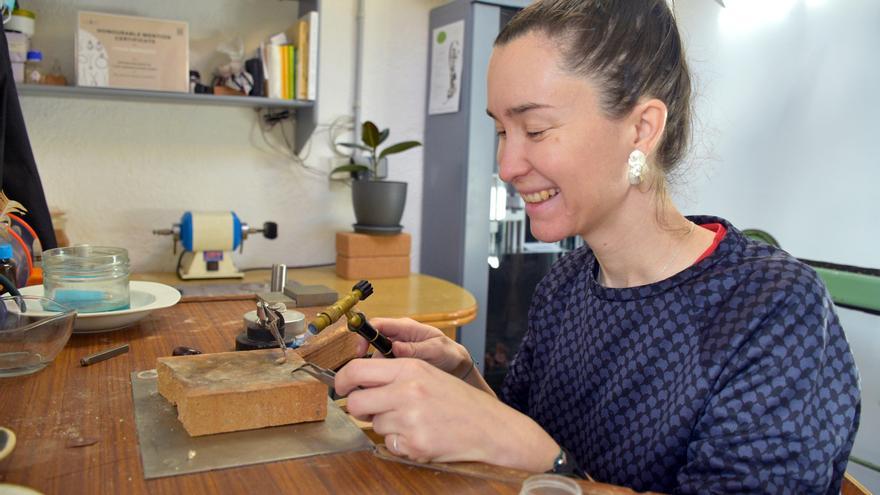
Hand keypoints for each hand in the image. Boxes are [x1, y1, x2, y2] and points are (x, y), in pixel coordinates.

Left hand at [335, 358, 558, 469]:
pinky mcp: (414, 444)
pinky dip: (401, 442)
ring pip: (374, 424)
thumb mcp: (428, 374)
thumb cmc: (459, 400)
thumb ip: (394, 375)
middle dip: (360, 408)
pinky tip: (422, 435)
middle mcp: (407, 391)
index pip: (357, 370)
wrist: (490, 427)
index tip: (341, 387)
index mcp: (410, 368)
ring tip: (415, 421)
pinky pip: (389, 444)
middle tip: (373, 409)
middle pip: (357, 402)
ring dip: (388, 425)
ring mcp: (410, 419)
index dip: (343, 380)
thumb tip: (357, 382)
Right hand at [357, 318, 469, 375]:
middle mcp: (397, 337)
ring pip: (377, 360)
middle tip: (376, 376)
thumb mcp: (435, 350)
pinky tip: (392, 385)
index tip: (359, 351)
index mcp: (405, 327)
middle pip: (372, 345)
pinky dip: (384, 378)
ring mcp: (396, 351)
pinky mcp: (397, 364)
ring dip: (379, 372)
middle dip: (371, 361)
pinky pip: (384, 370)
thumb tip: (395, 347)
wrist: (457, 367)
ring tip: (391, 383)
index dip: (364, 335)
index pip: (377, 325)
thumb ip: (416, 349)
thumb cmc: (449, 353)